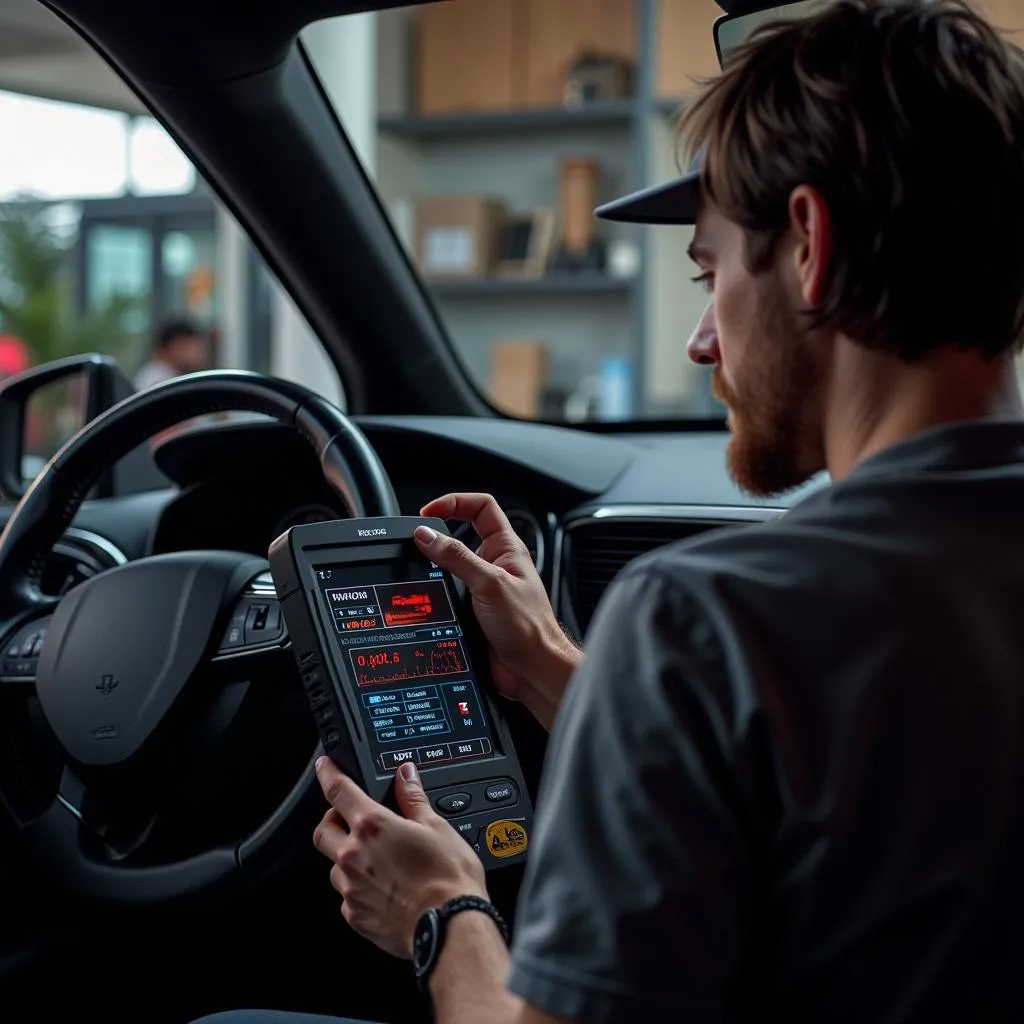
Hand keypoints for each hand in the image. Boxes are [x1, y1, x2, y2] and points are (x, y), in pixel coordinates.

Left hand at [312, 757, 487, 959]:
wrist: (450, 926)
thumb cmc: (448, 877)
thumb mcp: (436, 826)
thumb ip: (413, 798)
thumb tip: (405, 775)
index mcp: (373, 826)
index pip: (338, 790)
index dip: (328, 773)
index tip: (324, 766)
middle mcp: (354, 856)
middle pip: (324, 830)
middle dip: (333, 820)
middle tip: (350, 819)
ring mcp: (352, 888)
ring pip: (333, 865)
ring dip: (346, 856)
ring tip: (374, 859)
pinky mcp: (356, 916)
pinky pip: (347, 896)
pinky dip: (358, 888)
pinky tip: (382, 888)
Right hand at [416, 493, 581, 729]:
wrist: (532, 669)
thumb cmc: (529, 627)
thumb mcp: (489, 583)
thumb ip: (457, 557)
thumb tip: (427, 536)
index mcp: (507, 548)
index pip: (481, 507)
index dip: (455, 503)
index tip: (429, 512)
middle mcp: (495, 565)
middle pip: (461, 535)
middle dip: (438, 535)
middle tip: (418, 540)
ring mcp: (484, 588)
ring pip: (451, 566)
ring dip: (435, 567)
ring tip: (421, 568)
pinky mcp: (473, 611)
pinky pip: (449, 593)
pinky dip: (435, 592)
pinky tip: (428, 597)